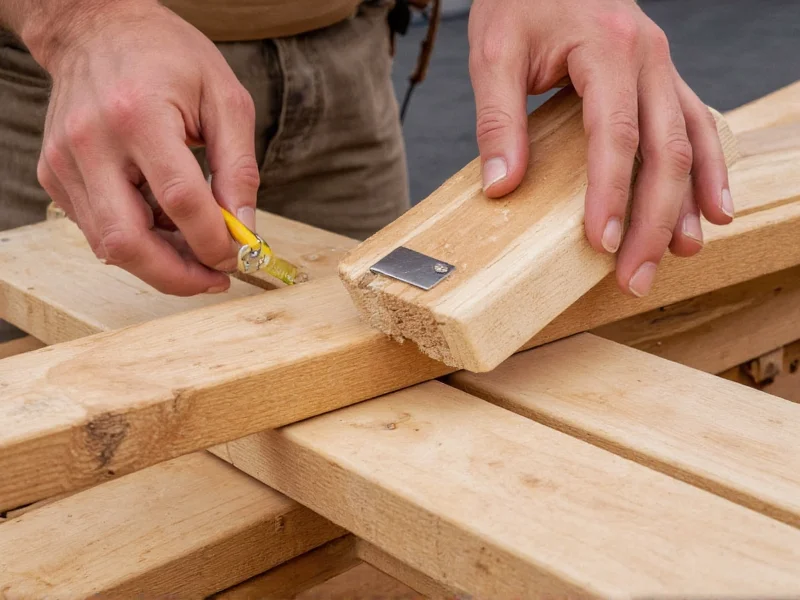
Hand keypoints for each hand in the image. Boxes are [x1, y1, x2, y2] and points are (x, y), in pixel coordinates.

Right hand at [28, 0, 258, 294]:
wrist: (95, 28)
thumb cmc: (167, 56)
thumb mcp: (225, 99)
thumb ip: (238, 168)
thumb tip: (246, 230)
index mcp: (139, 115)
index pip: (179, 200)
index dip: (213, 241)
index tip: (237, 257)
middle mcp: (91, 143)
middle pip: (129, 241)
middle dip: (178, 276)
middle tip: (214, 279)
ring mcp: (64, 162)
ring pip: (110, 245)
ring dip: (159, 262)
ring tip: (194, 247)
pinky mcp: (55, 174)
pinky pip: (96, 230)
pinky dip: (137, 240)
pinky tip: (163, 224)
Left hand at [467, 0, 733, 296]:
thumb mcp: (495, 51)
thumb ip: (498, 119)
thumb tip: (501, 186)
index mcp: (610, 48)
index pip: (616, 134)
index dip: (611, 193)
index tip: (601, 243)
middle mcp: (649, 56)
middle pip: (665, 149)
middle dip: (654, 219)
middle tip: (636, 275)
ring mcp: (662, 66)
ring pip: (691, 140)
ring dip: (688, 202)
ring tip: (682, 250)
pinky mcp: (660, 76)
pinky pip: (695, 124)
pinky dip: (707, 168)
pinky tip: (710, 206)